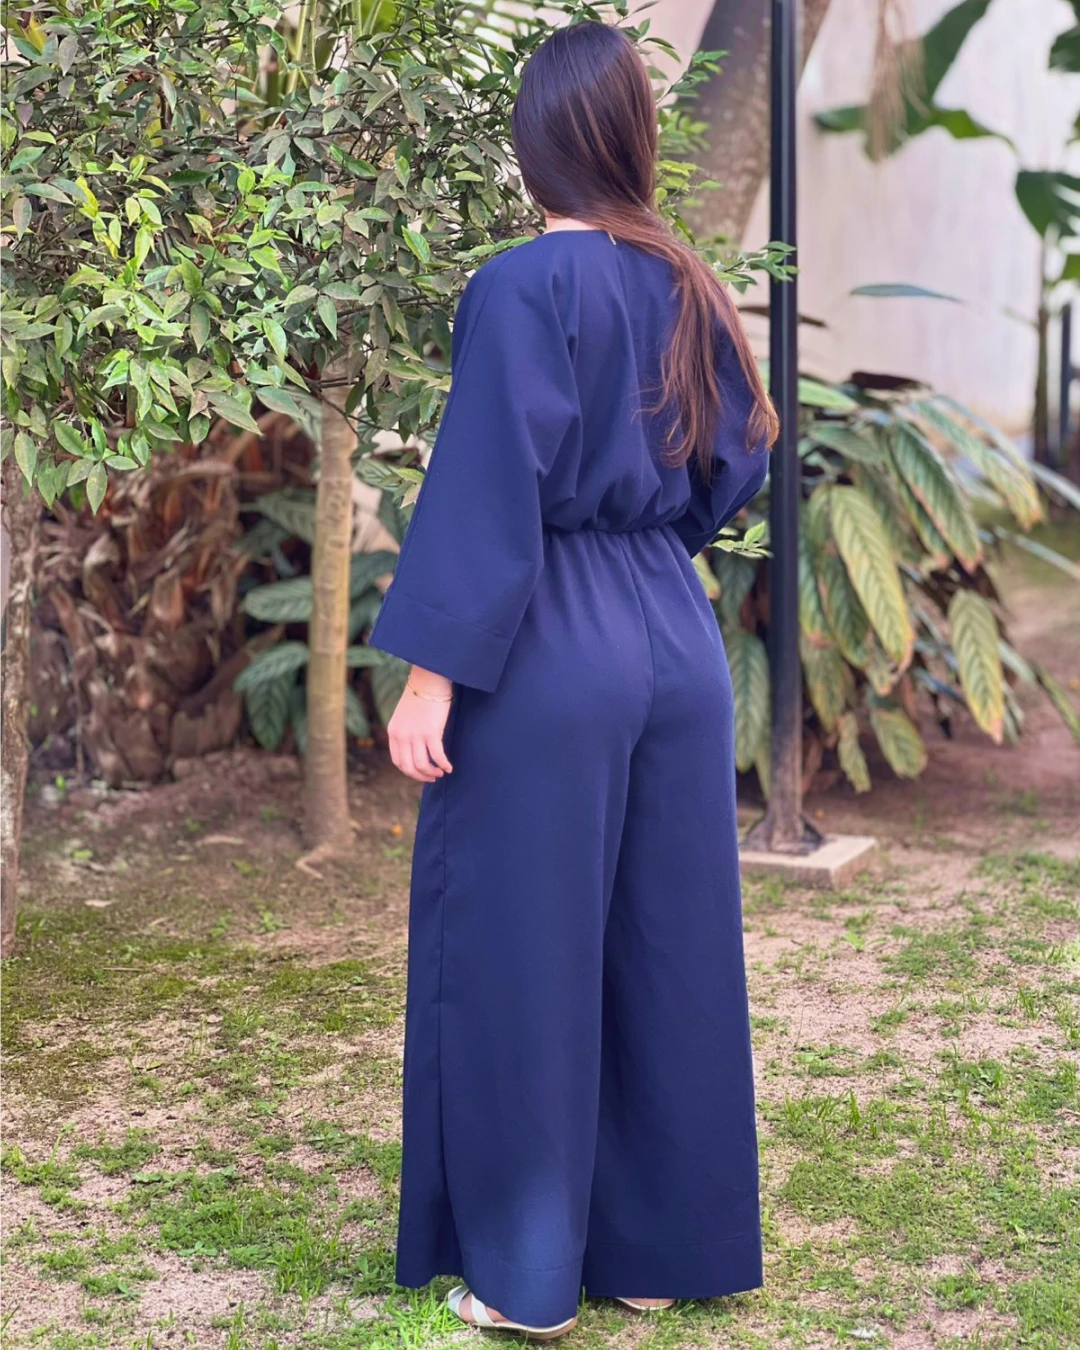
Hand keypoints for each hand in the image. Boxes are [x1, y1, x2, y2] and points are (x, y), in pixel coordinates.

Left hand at [387, 666, 454, 782]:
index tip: (420, 773)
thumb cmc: (420, 695)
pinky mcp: (431, 732)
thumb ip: (406, 732)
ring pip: (422, 764)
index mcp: (394, 732)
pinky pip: (437, 756)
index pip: (398, 761)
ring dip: (432, 772)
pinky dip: (444, 764)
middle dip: (421, 776)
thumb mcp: (405, 716)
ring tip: (440, 773)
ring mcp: (416, 735)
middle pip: (408, 767)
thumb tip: (415, 749)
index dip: (409, 771)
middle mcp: (402, 736)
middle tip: (432, 777)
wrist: (428, 680)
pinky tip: (449, 767)